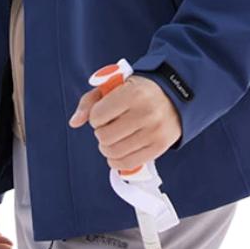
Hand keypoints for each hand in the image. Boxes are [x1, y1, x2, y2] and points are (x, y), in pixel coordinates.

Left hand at [68, 75, 182, 168]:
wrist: (175, 93)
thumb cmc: (139, 90)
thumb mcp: (115, 85)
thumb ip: (90, 101)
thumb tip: (74, 122)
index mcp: (133, 94)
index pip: (98, 116)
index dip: (95, 117)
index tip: (103, 113)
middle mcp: (146, 113)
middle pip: (105, 136)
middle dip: (101, 133)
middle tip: (107, 127)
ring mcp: (154, 131)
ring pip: (115, 152)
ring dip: (107, 148)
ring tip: (111, 140)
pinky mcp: (160, 146)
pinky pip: (129, 163)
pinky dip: (117, 161)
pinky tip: (117, 153)